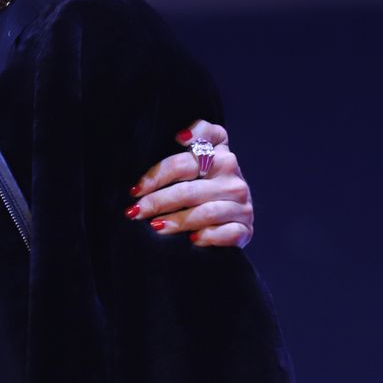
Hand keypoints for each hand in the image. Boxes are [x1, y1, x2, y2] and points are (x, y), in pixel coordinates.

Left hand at [126, 119, 253, 247]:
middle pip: (189, 186)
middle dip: (158, 199)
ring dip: (176, 221)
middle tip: (136, 209)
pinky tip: (191, 239)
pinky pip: (226, 232)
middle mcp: (233, 173)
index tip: (162, 157)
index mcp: (219, 151)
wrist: (229, 220)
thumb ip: (179, 153)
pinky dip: (207, 236)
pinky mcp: (246, 226)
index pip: (204, 142)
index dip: (183, 147)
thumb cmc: (200, 187)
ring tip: (154, 226)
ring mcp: (241, 201)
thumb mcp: (192, 163)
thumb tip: (171, 142)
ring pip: (205, 212)